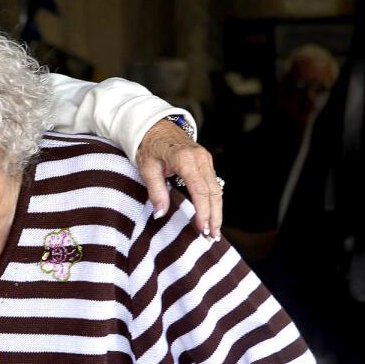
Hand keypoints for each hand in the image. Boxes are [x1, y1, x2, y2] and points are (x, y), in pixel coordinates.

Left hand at [136, 120, 222, 238]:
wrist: (157, 126)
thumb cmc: (149, 147)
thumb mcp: (147, 169)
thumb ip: (155, 192)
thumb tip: (160, 215)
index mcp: (186, 159)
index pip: (199, 190)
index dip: (203, 211)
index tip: (202, 229)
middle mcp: (201, 159)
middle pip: (213, 192)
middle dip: (214, 216)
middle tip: (212, 237)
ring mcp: (206, 160)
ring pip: (217, 189)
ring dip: (217, 211)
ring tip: (214, 231)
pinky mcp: (206, 162)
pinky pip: (214, 185)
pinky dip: (214, 202)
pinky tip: (212, 215)